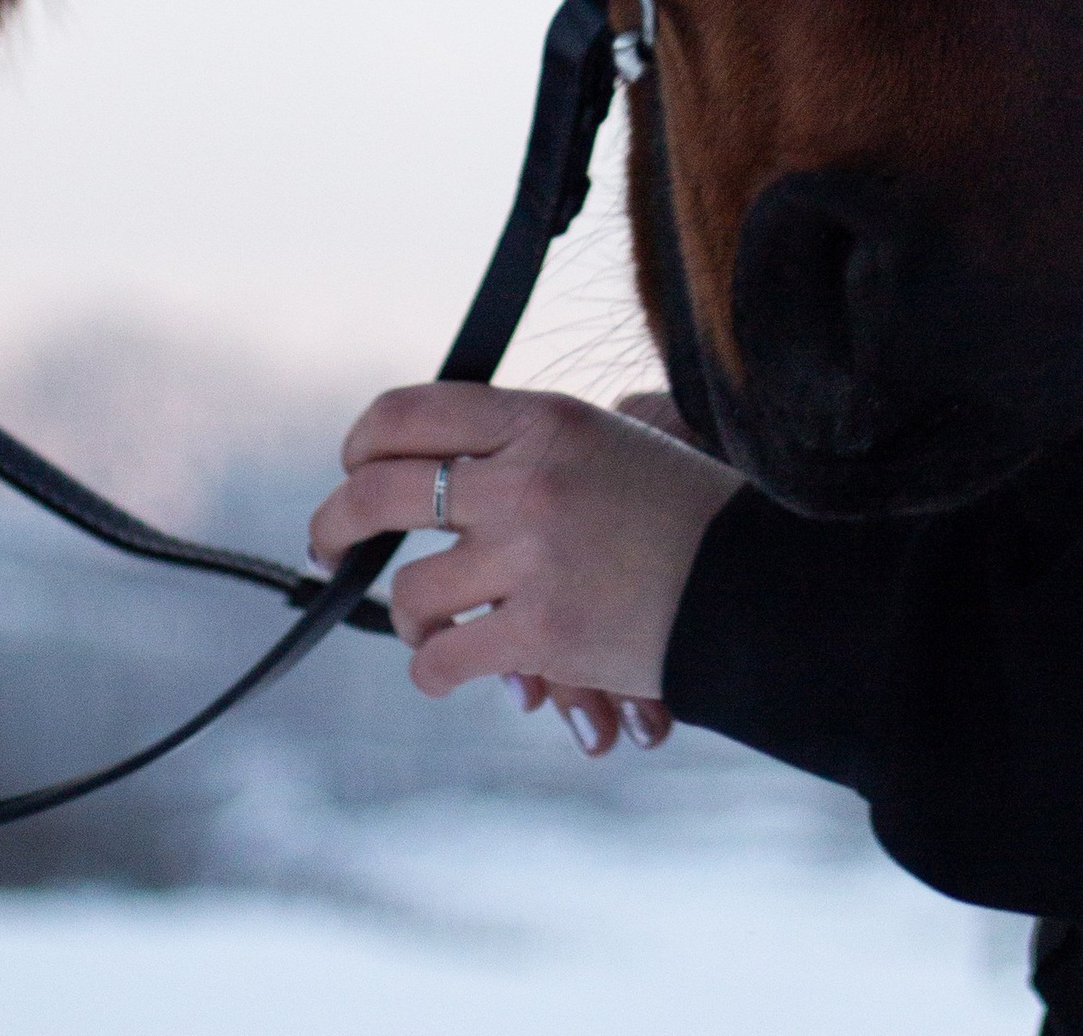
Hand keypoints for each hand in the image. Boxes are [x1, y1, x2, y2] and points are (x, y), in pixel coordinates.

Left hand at [310, 381, 739, 746]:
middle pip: (378, 492)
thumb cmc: (682, 511)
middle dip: (335, 526)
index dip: (362, 443)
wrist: (752, 583)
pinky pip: (440, 661)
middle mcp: (527, 478)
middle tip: (330, 548)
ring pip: (408, 593)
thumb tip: (447, 452)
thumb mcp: (614, 437)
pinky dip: (437, 671)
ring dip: (412, 618)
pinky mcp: (539, 632)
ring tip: (435, 625)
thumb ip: (532, 439)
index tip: (354, 469)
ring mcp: (530, 556)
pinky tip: (457, 665)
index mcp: (544, 419)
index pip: (410, 412)